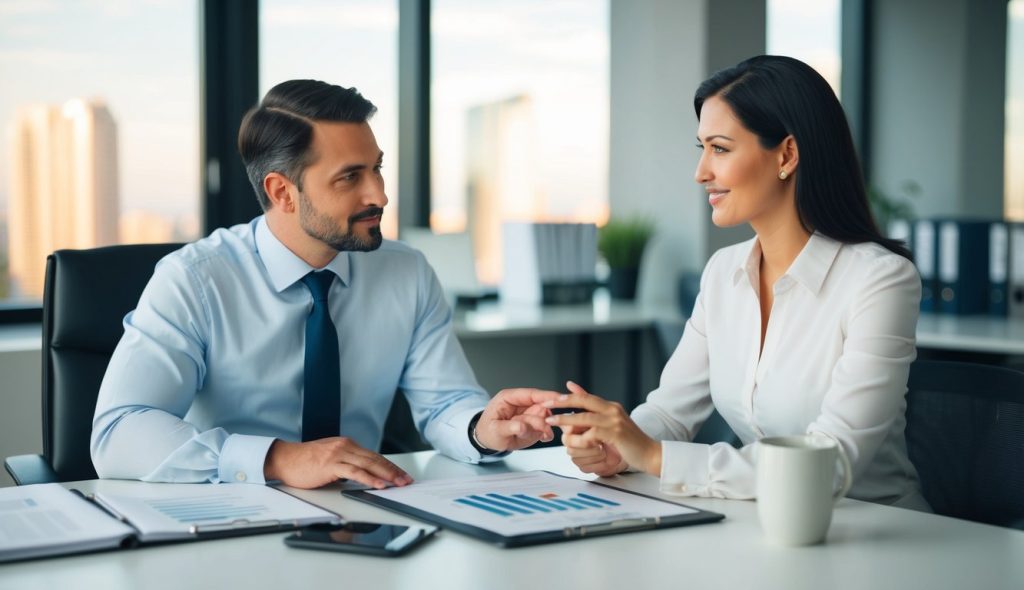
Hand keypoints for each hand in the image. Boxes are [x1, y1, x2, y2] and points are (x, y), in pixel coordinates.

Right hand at [263, 437, 413, 489]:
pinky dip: (369, 479)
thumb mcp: (330, 459)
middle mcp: (345, 446)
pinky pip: (355, 472)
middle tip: (406, 480)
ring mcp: (339, 454)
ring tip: (398, 483)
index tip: (401, 475)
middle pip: (375, 459)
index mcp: (347, 445)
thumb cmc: (305, 462)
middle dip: (393, 471)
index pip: (374, 456)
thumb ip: (346, 463)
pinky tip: (379, 485)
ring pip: (369, 464)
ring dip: (387, 475)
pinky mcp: (331, 464)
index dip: (389, 466)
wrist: (285, 459)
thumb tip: (362, 475)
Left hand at [474, 388, 564, 451]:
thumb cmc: (488, 431)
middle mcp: (522, 404)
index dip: (547, 396)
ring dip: (545, 427)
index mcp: (509, 398)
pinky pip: (545, 428)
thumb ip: (509, 427)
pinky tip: (541, 439)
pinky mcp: (534, 424)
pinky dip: (546, 434)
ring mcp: (530, 414)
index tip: (560, 398)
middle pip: (542, 406)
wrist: (487, 440)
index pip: (531, 394)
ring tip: (537, 436)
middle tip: (546, 428)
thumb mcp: (494, 430)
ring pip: (545, 418)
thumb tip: (522, 427)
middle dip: (546, 417)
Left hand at [544, 381, 661, 475]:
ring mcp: (615, 421)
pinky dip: (581, 438)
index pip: (586, 396)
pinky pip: (592, 434)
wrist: (651, 454)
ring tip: (551, 421)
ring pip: (584, 417)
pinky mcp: (616, 434)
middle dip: (562, 402)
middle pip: (583, 401)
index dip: (568, 396)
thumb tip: (586, 407)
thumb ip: (598, 415)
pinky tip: (574, 442)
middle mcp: (613, 410)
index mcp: (611, 407)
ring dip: (565, 419)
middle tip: (546, 404)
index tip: (552, 397)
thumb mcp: (613, 425)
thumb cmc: (630, 443)